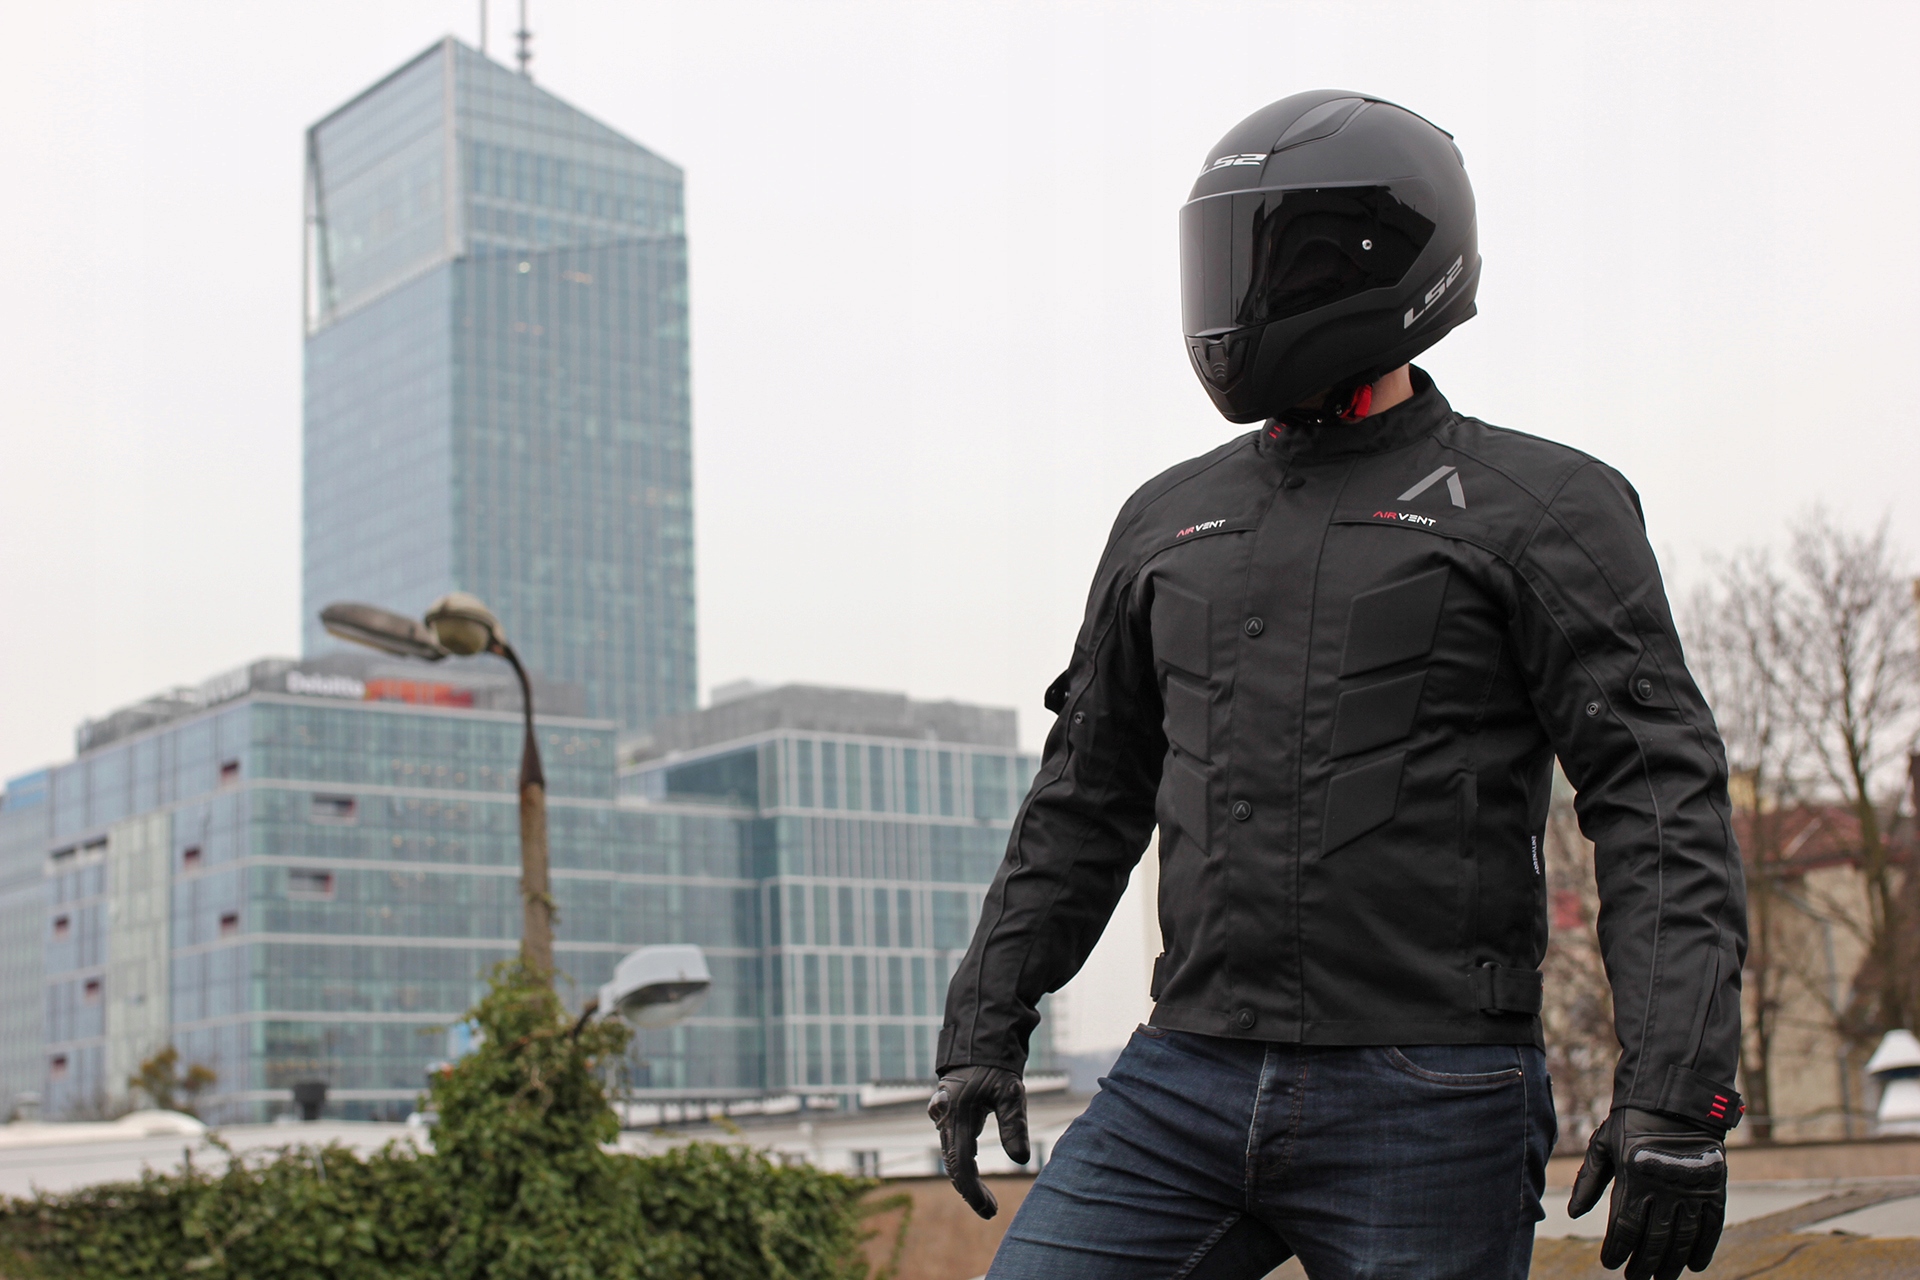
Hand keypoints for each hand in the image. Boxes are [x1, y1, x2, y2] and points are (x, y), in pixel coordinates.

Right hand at [927, 1065, 1029, 1218]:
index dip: (973, 1191)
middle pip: (953, 1165)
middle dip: (971, 1191)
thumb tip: (1021, 1160)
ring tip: (987, 1202)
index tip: (988, 1210)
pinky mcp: (946, 1117)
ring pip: (951, 1157)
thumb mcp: (1011, 1094)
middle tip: (991, 1211)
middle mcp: (944, 1118)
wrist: (978, 1046)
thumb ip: (1014, 1125)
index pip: (962, 1164)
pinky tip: (976, 1178)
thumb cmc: (997, 1069)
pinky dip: (963, 1165)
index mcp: (957, 1114)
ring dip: (967, 1180)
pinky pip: (951, 1147)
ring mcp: (942, 1117)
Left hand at [1568, 1108, 1728, 1279]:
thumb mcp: (1603, 1144)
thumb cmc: (1632, 1122)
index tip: (1610, 1264)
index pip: (1625, 1226)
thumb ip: (1589, 1180)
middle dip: (1643, 1264)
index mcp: (1633, 1177)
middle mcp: (1664, 1187)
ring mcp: (1691, 1189)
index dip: (1617, 1250)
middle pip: (1653, 1239)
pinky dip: (1704, 1247)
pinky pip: (1711, 1226)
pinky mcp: (1714, 1187)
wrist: (1675, 1100)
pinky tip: (1695, 1265)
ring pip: (1682, 1238)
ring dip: (1671, 1264)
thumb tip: (1573, 1214)